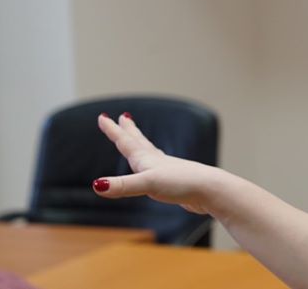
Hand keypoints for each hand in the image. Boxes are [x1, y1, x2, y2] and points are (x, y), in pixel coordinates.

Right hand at [93, 113, 216, 214]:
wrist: (211, 190)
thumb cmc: (182, 183)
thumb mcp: (148, 184)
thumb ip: (123, 185)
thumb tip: (97, 185)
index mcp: (147, 159)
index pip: (126, 142)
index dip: (113, 130)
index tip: (104, 116)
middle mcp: (157, 161)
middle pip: (139, 142)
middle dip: (129, 130)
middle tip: (123, 117)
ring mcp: (168, 171)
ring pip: (150, 153)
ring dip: (141, 144)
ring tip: (138, 140)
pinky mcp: (175, 182)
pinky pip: (159, 170)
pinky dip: (153, 165)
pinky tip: (158, 170)